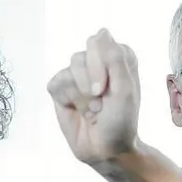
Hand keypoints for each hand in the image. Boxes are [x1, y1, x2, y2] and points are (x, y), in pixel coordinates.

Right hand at [48, 30, 142, 166]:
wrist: (105, 150)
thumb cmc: (121, 121)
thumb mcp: (125, 89)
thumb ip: (115, 59)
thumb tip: (102, 32)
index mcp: (117, 57)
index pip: (101, 42)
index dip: (102, 66)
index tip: (109, 89)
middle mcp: (97, 62)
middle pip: (82, 54)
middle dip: (90, 80)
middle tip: (100, 101)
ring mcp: (77, 75)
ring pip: (70, 69)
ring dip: (82, 94)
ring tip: (93, 110)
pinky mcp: (61, 89)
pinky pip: (56, 83)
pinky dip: (68, 99)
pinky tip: (78, 111)